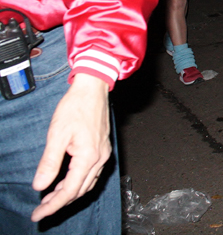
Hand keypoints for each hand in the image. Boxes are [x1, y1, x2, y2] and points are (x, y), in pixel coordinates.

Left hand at [31, 74, 110, 221]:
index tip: (38, 214)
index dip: (53, 205)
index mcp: (89, 156)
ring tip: (49, 198)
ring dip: (69, 194)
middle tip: (40, 209)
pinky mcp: (102, 149)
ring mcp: (103, 153)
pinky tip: (65, 181)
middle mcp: (100, 158)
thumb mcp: (57, 134)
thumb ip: (50, 162)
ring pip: (87, 183)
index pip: (69, 190)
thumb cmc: (75, 107)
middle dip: (60, 203)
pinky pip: (91, 174)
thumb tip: (40, 185)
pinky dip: (77, 183)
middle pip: (80, 190)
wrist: (93, 89)